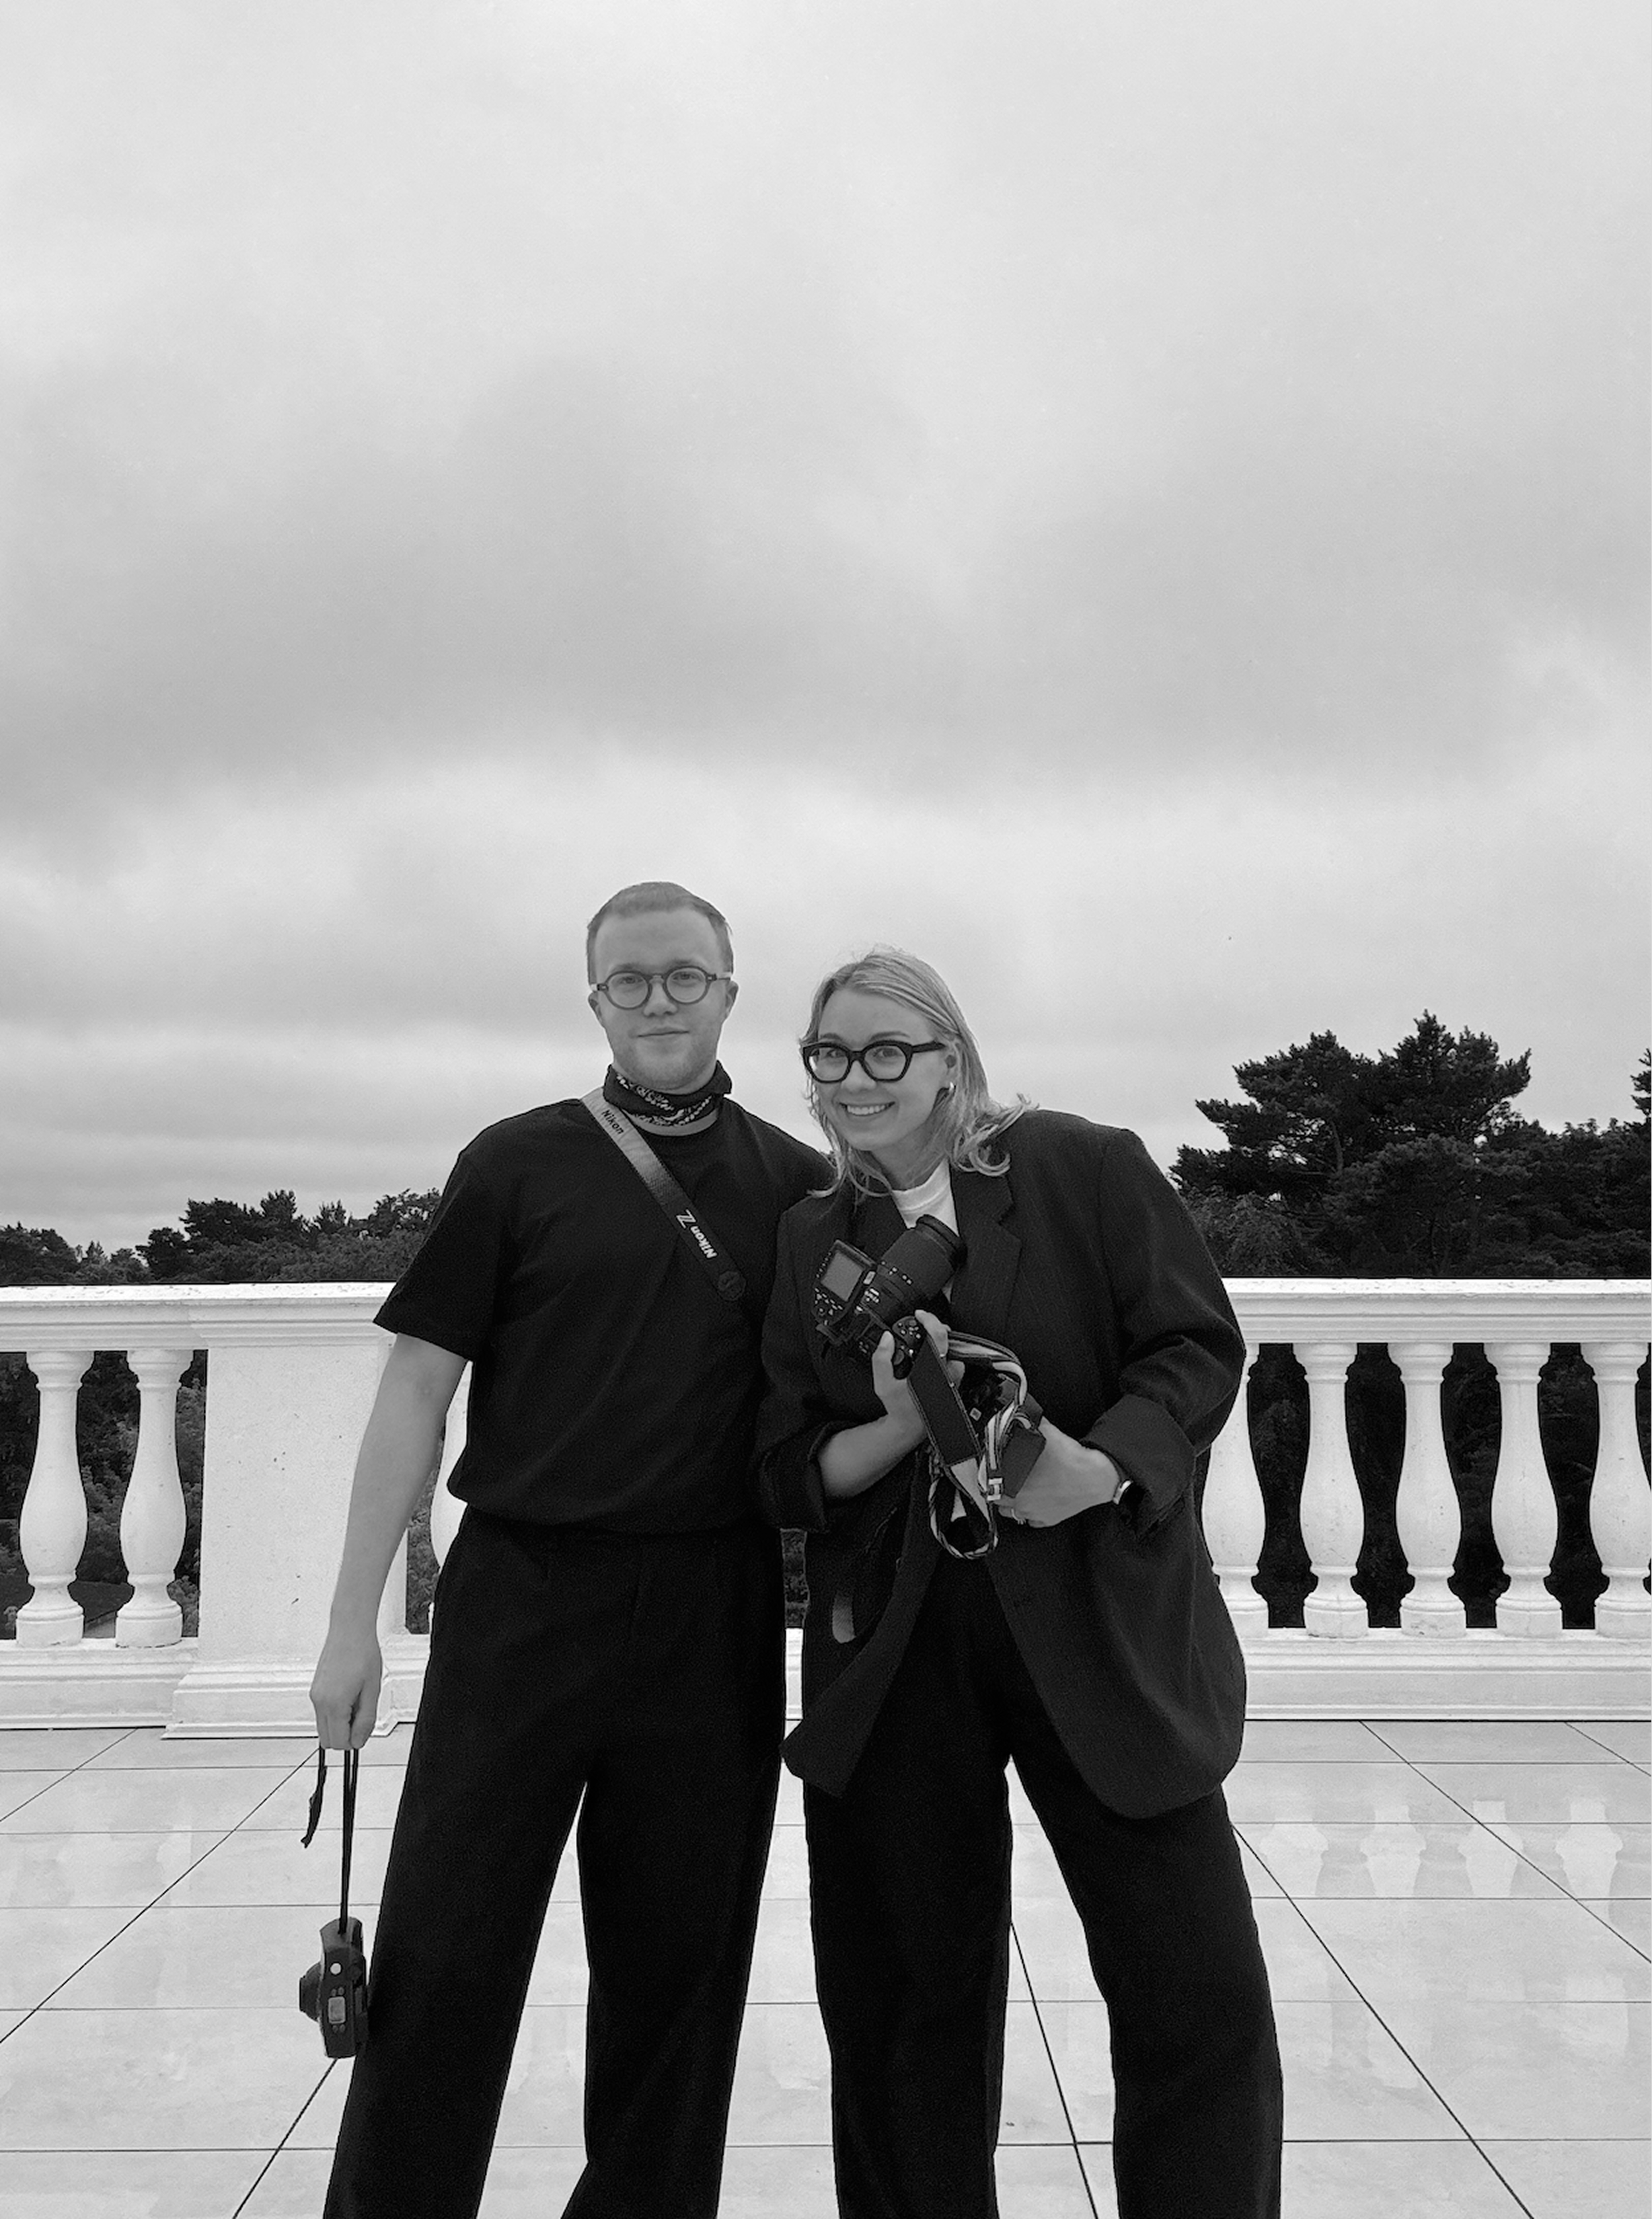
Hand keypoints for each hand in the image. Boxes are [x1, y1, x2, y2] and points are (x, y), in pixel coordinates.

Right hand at [309, 1620, 383, 1748]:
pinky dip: (335, 1713)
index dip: (355, 1741)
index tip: (365, 1728)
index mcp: (333, 1703)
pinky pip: (322, 1713)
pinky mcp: (315, 1690)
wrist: (350, 1630)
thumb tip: (359, 1741)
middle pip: (327, 1740)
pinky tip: (350, 1696)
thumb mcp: (372, 1690)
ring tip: (357, 1702)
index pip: (339, 1743)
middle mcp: (319, 1701)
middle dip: (345, 1736)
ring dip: (340, 1724)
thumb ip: (366, 1720)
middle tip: (362, 1716)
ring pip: (323, 1728)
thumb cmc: (363, 1653)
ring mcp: (314, 1695)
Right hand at [869, 1310, 960, 1444]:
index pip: (939, 1336)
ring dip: (941, 1347)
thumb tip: (887, 1339)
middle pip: (950, 1342)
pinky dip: (943, 1358)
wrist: (909, 1429)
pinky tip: (930, 1360)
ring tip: (926, 1345)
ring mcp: (952, 1381)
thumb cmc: (899, 1409)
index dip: (930, 1320)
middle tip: (923, 1328)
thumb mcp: (882, 1384)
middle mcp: (946, 1375)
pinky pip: (953, 1365)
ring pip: (953, 1354)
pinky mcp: (953, 1385)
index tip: (920, 1315)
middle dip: (937, 1332)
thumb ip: (882, 1359)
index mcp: (932, 1371)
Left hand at [1001, 1419, 1122, 1528]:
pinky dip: (1030, 1513)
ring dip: (1012, 1502)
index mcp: (1015, 1485)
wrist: (1095, 1477)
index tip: (992, 1469)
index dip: (989, 1475)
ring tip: (1017, 1489)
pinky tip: (1035, 1501)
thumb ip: (1031, 1425)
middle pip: (998, 1500)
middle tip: (1004, 1477)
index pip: (989, 1484)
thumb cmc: (1072, 1462)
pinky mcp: (1049, 1520)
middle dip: (999, 1488)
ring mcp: (1035, 1514)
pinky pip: (1032, 1521)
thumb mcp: (1047, 1434)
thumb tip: (1023, 1415)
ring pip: (1012, 1513)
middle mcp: (1022, 1503)